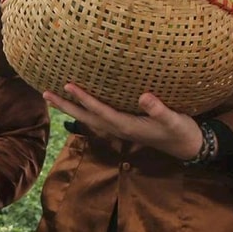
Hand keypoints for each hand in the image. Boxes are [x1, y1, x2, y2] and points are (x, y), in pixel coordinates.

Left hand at [43, 85, 199, 160]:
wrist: (187, 146)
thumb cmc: (180, 131)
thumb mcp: (174, 120)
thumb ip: (159, 110)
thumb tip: (145, 96)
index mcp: (127, 126)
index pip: (100, 111)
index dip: (84, 98)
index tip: (67, 85)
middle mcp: (119, 128)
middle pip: (86, 117)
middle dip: (66, 106)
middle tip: (45, 94)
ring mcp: (120, 128)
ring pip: (90, 117)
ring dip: (71, 108)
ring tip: (53, 97)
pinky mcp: (124, 126)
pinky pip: (98, 116)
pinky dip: (85, 108)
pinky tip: (79, 102)